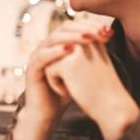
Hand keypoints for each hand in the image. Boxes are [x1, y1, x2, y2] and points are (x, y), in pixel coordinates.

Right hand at [12, 19, 111, 139]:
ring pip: (53, 39)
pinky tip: (70, 50)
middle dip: (82, 29)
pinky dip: (56, 51)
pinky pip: (42, 56)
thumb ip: (88, 53)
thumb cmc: (66, 92)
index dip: (89, 25)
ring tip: (88, 38)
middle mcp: (46, 47)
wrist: (49, 114)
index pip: (73, 26)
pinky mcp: (32, 69)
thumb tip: (108, 35)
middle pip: (62, 28)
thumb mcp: (81, 69)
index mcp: (57, 45)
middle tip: (99, 32)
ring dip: (71, 37)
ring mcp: (37, 57)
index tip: (107, 31)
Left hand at [43, 39, 139, 139]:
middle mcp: (85, 37)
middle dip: (62, 66)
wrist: (112, 106)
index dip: (68, 58)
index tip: (82, 72)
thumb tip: (56, 41)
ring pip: (51, 59)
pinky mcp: (67, 64)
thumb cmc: (102, 85)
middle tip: (80, 80)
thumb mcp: (92, 58)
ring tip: (75, 84)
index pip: (67, 39)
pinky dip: (56, 83)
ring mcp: (76, 50)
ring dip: (58, 74)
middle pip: (57, 49)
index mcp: (94, 33)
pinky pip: (49, 71)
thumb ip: (78, 46)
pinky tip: (71, 91)